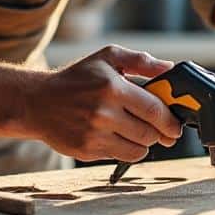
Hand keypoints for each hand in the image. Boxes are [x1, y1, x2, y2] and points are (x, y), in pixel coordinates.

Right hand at [25, 45, 184, 161]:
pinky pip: (120, 156)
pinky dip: (125, 149)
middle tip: (156, 127)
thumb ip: (141, 61)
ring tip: (134, 130)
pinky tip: (116, 136)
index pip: (155, 111)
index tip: (176, 125)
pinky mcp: (87, 151)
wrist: (37, 102)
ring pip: (138, 149)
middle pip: (150, 133)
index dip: (171, 121)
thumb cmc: (77, 78)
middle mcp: (104, 113)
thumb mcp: (108, 57)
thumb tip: (169, 68)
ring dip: (143, 142)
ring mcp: (94, 135)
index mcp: (113, 87)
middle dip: (158, 132)